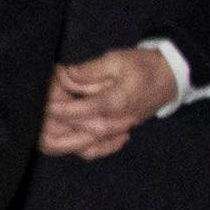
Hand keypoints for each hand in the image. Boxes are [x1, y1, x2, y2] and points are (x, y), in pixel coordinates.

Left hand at [41, 44, 182, 159]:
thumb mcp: (117, 59)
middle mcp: (116, 122)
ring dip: (60, 140)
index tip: (39, 100)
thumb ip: (89, 70)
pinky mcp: (120, 133)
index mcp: (116, 103)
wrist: (172, 77)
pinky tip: (65, 138)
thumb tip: (65, 75)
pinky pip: (97, 150)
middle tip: (37, 112)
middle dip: (53, 123)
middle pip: (77, 131)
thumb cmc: (144, 66)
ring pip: (83, 146)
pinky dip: (79, 148)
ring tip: (43, 128)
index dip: (55, 107)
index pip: (78, 111)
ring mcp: (119, 130)